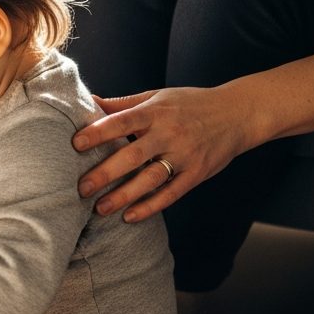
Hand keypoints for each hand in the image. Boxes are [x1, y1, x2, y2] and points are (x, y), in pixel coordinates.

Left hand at [72, 86, 250, 221]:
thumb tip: (87, 101)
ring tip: (100, 209)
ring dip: (124, 195)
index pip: (122, 121)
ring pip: (151, 178)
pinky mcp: (197, 173)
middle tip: (81, 188)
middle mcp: (169, 133)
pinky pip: (172, 193)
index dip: (99, 132)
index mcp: (155, 112)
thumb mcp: (156, 97)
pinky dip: (151, 206)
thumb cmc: (188, 104)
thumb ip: (121, 105)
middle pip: (133, 155)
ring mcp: (185, 155)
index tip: (75, 143)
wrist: (238, 113)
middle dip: (105, 172)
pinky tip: (129, 216)